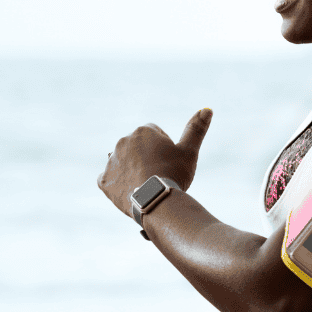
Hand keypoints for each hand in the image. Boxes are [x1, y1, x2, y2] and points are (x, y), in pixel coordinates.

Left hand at [97, 108, 212, 216]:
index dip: (165, 147)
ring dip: (132, 169)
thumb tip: (207, 109)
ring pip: (123, 162)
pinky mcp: (104, 180)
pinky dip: (118, 183)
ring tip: (146, 184)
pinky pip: (109, 178)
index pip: (155, 133)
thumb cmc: (174, 173)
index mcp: (142, 131)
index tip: (170, 162)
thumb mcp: (189, 151)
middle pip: (138, 147)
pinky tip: (130, 190)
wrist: (156, 201)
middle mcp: (123, 142)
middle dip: (147, 157)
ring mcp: (111, 161)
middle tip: (160, 174)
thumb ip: (196, 129)